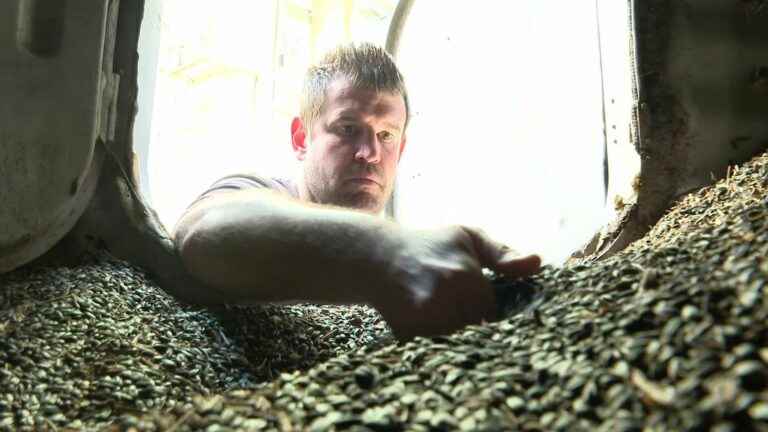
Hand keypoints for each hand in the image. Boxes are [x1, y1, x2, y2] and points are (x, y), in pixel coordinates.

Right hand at [373, 225, 540, 340]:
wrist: (376, 257)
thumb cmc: (428, 245)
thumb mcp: (467, 238)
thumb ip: (502, 254)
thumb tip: (537, 263)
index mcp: (466, 275)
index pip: (493, 310)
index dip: (486, 306)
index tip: (473, 299)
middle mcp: (446, 298)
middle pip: (476, 327)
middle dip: (468, 318)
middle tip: (451, 300)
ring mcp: (425, 318)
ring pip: (457, 337)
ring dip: (451, 328)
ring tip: (436, 305)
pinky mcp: (408, 332)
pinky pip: (436, 343)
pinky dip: (434, 335)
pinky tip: (424, 315)